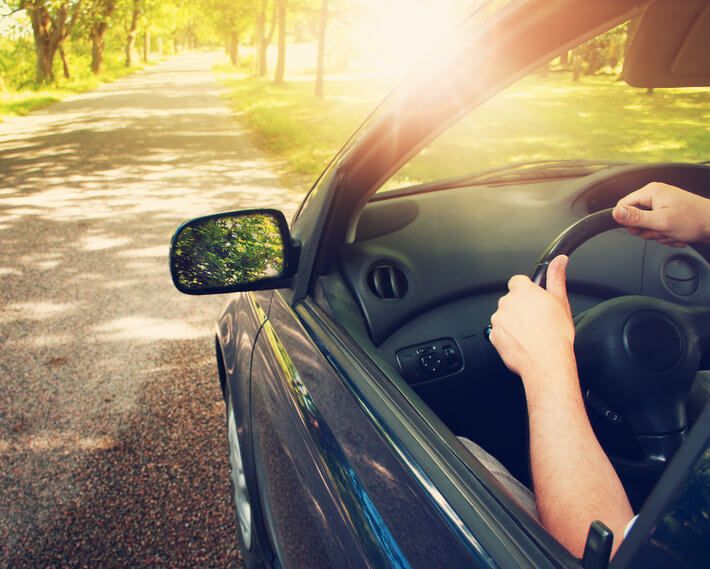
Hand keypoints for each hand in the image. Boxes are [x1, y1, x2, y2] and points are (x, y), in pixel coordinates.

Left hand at [489, 255, 574, 389]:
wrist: (546, 363)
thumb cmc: (556, 335)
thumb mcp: (561, 302)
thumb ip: (556, 278)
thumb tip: (559, 260)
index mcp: (523, 291)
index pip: (518, 281)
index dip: (527, 290)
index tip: (534, 300)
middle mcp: (507, 303)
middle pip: (511, 299)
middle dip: (520, 307)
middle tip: (536, 320)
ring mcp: (498, 320)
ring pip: (504, 316)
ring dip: (513, 322)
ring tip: (530, 333)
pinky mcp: (493, 336)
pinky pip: (499, 332)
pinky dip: (507, 336)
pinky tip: (522, 342)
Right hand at [612, 182, 709, 246]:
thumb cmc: (694, 220)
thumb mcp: (661, 221)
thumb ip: (636, 218)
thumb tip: (614, 213)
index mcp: (651, 192)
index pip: (623, 205)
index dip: (628, 221)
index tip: (641, 228)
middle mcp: (655, 195)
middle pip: (635, 218)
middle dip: (647, 230)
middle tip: (661, 230)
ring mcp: (662, 204)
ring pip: (647, 226)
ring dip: (658, 234)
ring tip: (672, 232)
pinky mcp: (668, 213)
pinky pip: (657, 228)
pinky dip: (665, 234)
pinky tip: (676, 233)